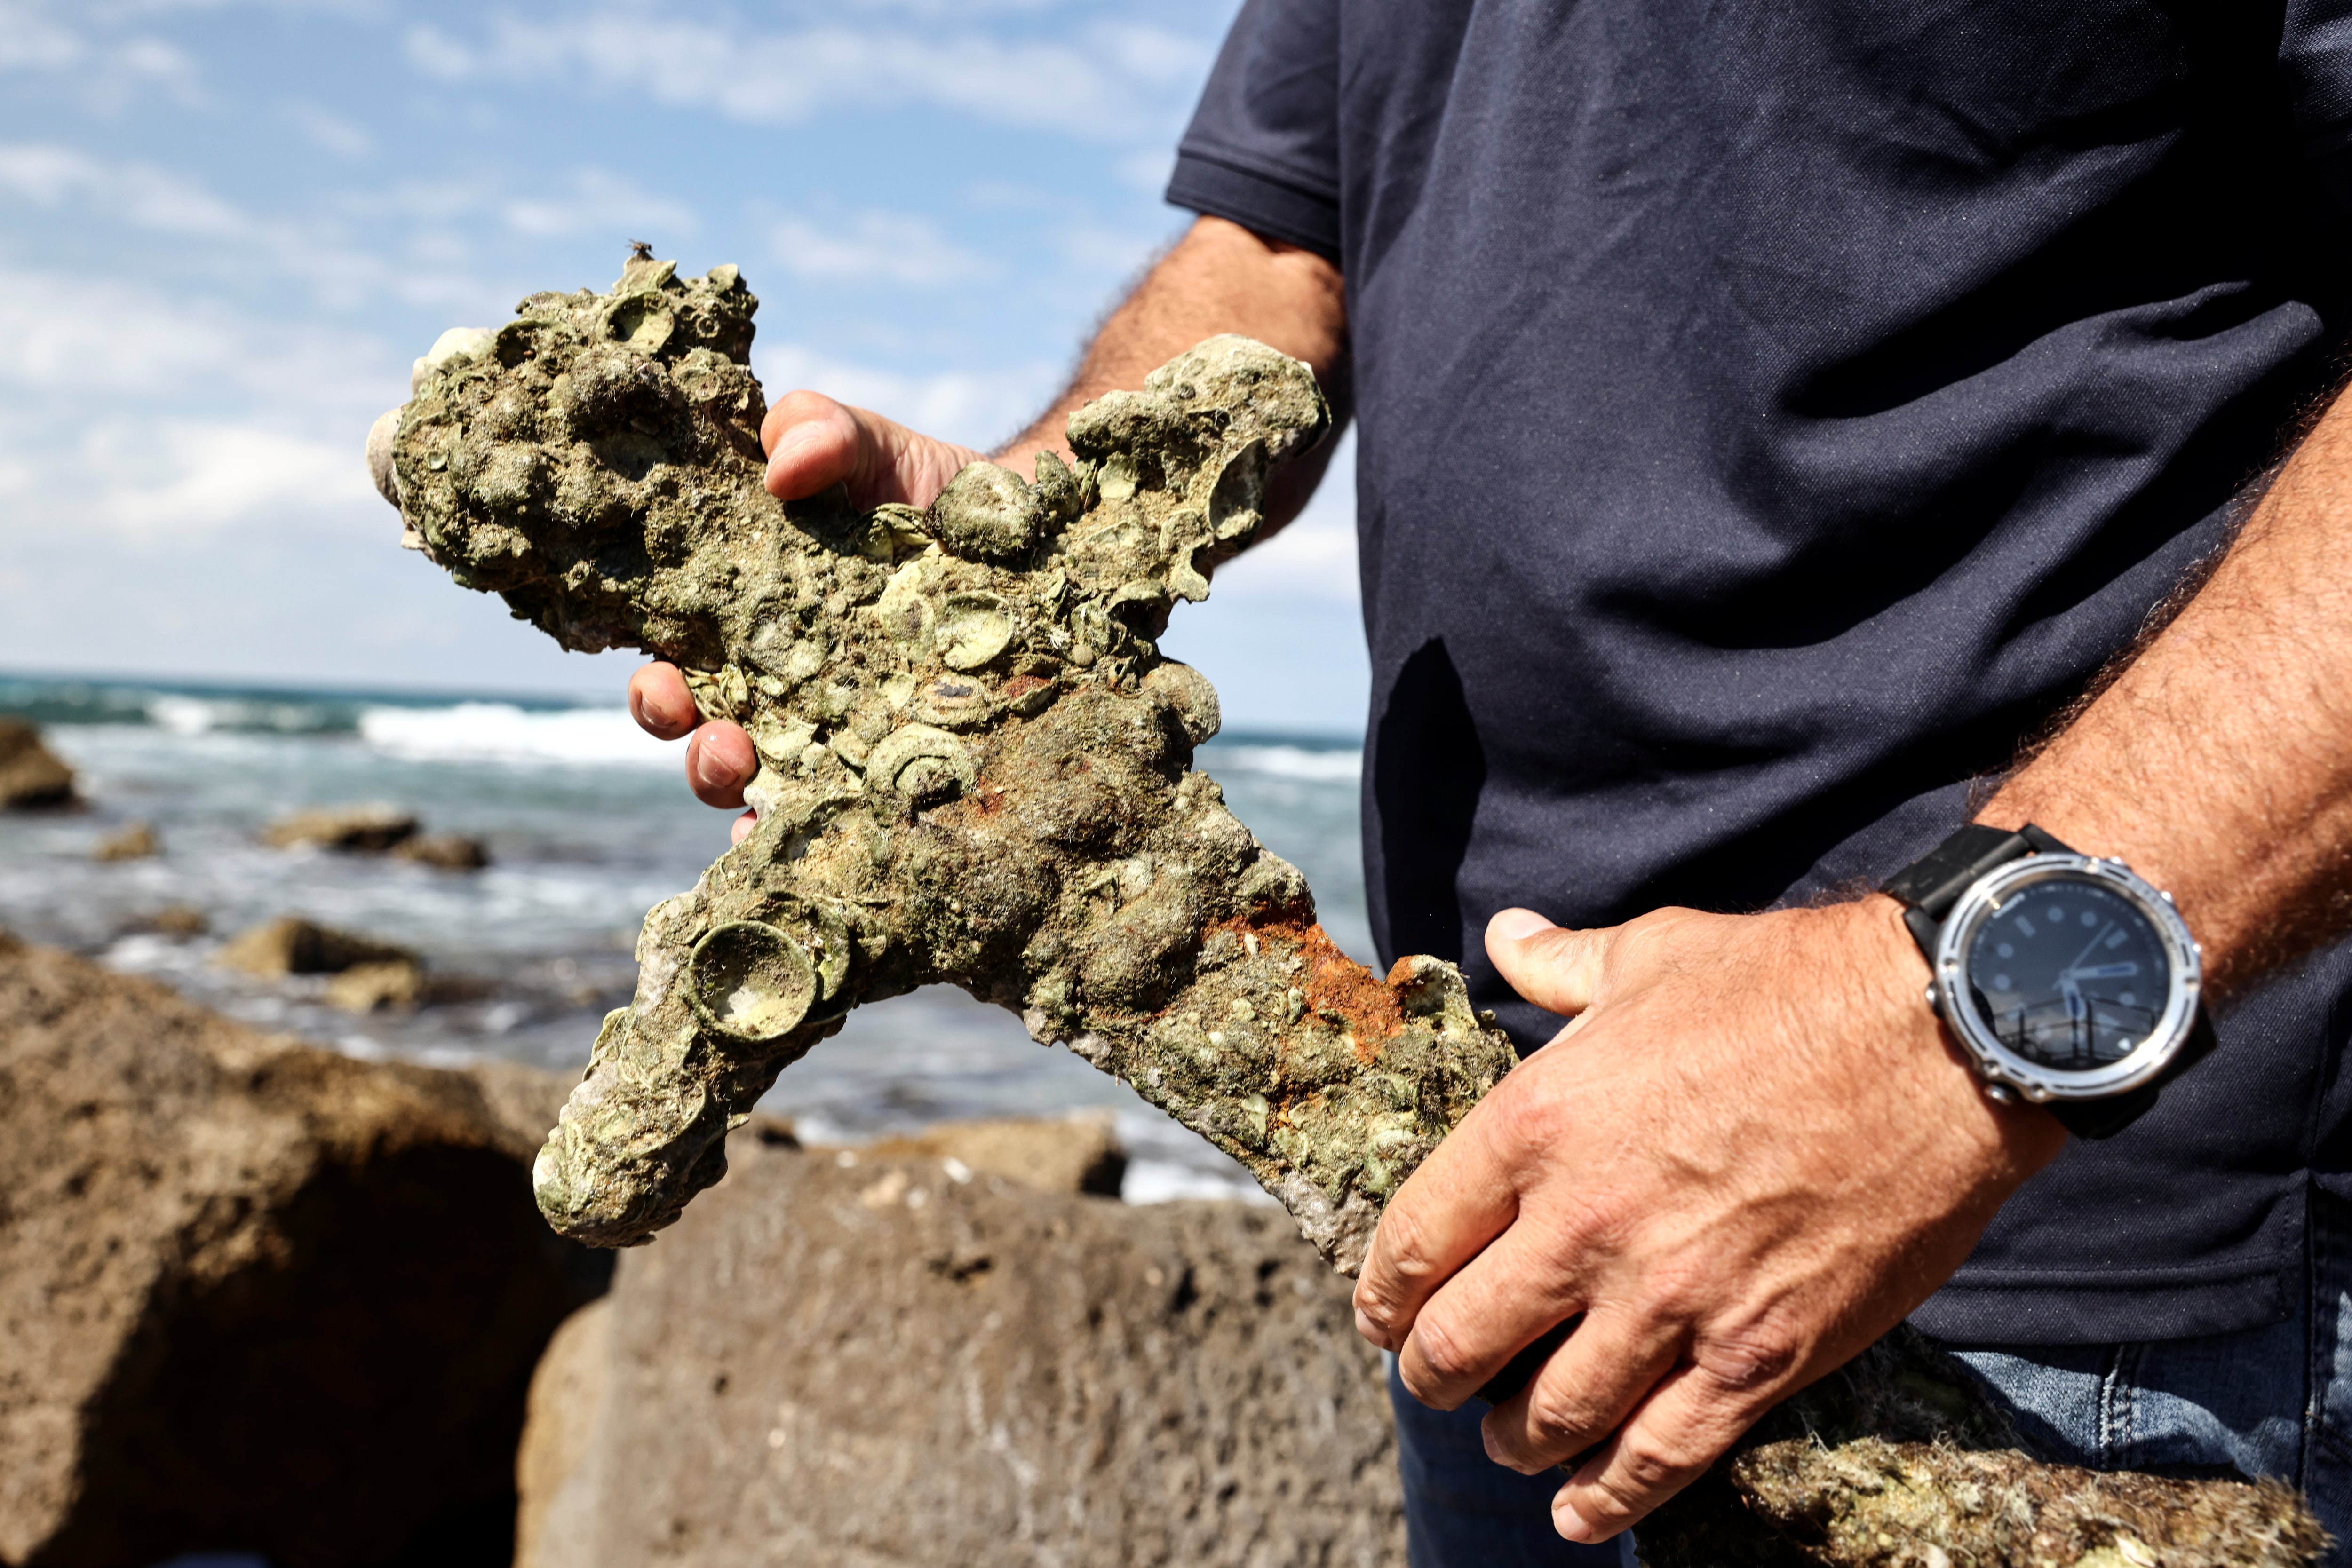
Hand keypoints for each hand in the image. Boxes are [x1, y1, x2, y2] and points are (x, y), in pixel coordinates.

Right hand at [631, 394, 996, 836]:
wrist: (1034, 546)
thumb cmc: (935, 495)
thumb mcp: (878, 448)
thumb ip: (824, 432)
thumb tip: (779, 464)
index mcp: (750, 617)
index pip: (677, 656)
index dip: (655, 678)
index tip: (663, 672)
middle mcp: (778, 685)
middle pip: (702, 730)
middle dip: (690, 739)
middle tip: (713, 733)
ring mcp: (835, 733)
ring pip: (759, 782)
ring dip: (738, 785)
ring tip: (750, 771)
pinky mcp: (893, 768)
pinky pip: (839, 818)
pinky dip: (814, 833)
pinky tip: (820, 834)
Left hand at [1351, 898, 2065, 1542]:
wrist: (1942, 1036)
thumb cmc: (1790, 984)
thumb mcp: (1651, 953)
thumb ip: (1561, 965)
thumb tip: (1505, 937)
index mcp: (1540, 1123)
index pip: (1415, 1237)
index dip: (1382, 1290)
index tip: (1379, 1312)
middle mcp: (1588, 1223)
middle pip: (1461, 1341)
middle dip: (1431, 1374)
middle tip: (1433, 1379)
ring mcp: (1674, 1300)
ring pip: (1550, 1414)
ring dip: (1512, 1439)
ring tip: (1507, 1439)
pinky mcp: (1760, 1355)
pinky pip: (1660, 1455)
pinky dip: (1608, 1497)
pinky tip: (1578, 1513)